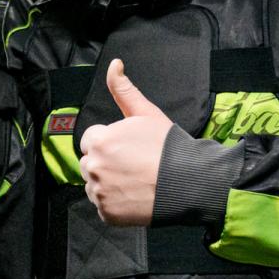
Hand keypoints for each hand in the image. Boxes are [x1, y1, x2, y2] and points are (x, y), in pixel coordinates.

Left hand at [79, 59, 173, 226]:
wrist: (188, 183)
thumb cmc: (168, 147)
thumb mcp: (147, 113)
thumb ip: (124, 90)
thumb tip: (114, 64)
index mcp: (99, 140)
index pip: (92, 139)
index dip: (111, 142)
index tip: (129, 149)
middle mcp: (93, 166)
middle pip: (90, 163)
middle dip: (106, 163)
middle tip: (134, 166)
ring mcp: (99, 192)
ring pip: (95, 185)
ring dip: (108, 183)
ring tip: (135, 181)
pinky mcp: (106, 214)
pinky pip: (103, 206)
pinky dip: (115, 204)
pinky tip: (134, 196)